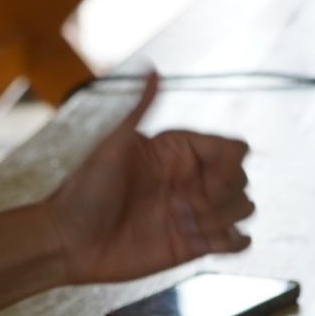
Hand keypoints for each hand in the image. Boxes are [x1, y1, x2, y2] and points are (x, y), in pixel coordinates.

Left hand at [39, 70, 253, 284]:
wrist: (69, 240)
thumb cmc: (85, 189)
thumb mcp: (112, 145)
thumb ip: (139, 108)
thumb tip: (153, 70)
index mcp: (179, 152)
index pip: (233, 149)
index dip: (228, 164)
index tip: (201, 180)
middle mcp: (192, 180)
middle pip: (242, 178)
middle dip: (221, 194)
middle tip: (177, 207)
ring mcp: (195, 213)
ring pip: (245, 208)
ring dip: (224, 218)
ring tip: (182, 227)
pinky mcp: (195, 245)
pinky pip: (238, 242)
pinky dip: (235, 242)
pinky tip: (202, 241)